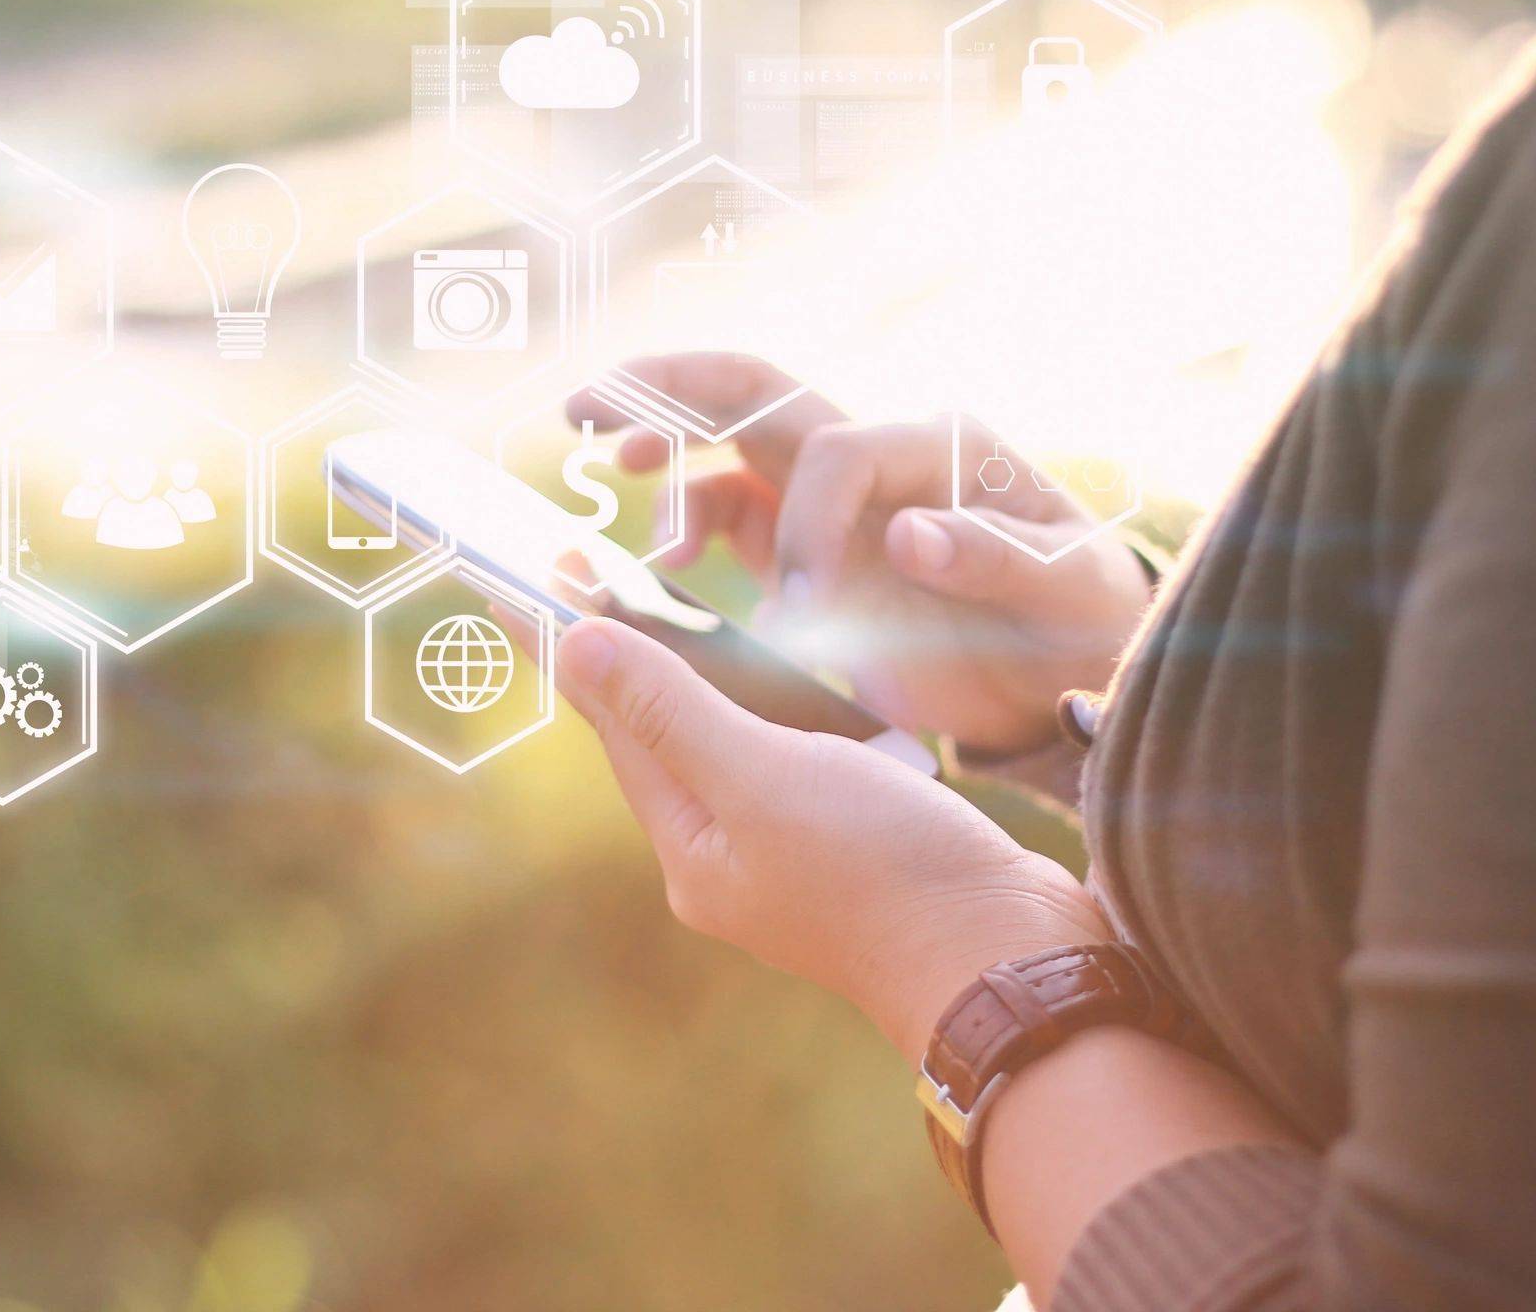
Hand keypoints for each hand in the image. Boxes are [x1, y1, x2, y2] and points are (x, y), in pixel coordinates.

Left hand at [543, 613, 1109, 1061]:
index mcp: (691, 847)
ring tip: (670, 608)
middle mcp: (728, 855)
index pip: (615, 723)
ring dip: (705, 678)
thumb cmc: (884, 872)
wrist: (1007, 961)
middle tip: (589, 573)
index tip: (528, 575)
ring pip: (730, 745)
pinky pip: (792, 761)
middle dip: (630, 656)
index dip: (577, 641)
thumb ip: (672, 711)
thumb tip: (576, 646)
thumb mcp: (763, 779)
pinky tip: (789, 677)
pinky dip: (778, 710)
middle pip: (663, 734)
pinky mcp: (852, 842)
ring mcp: (791, 854)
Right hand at [574, 354, 1153, 756]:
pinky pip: (727, 519)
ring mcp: (833, 500)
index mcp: (937, 447)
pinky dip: (684, 530)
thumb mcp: (1065, 592)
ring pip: (725, 453)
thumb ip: (993, 560)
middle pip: (753, 394)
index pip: (837, 451)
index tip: (804, 606)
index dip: (805, 521)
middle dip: (666, 391)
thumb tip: (907, 534)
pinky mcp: (808, 550)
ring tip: (623, 502)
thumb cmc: (1079, 618)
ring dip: (667, 468)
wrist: (1076, 666)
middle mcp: (874, 456)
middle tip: (586, 410)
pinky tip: (657, 569)